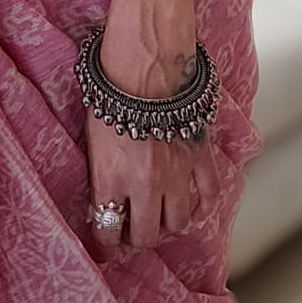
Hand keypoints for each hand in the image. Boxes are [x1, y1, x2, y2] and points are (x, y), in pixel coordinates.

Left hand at [84, 25, 222, 252]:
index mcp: (111, 179)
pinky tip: (194, 210)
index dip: (106, 242)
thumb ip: (101, 172)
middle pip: (145, 235)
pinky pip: (209, 197)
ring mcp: (176, 174)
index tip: (106, 243)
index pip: (107, 229)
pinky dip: (202, 208)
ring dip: (167, 224)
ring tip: (160, 217)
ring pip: (177, 223)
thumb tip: (104, 197)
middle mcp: (144, 185)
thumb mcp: (93, 135)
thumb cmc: (112, 89)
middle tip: (132, 231)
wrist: (147, 59)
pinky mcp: (200, 158)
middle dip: (136, 238)